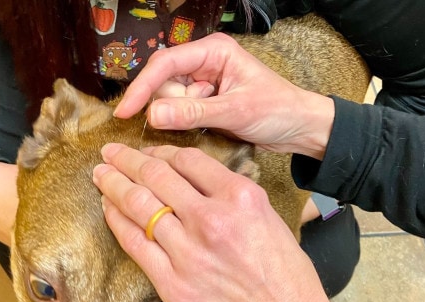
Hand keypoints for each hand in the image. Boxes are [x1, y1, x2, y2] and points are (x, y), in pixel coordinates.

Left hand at [92, 143, 359, 301]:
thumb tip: (197, 184)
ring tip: (101, 174)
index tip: (148, 151)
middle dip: (127, 160)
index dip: (160, 151)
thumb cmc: (288, 279)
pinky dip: (117, 221)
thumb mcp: (270, 220)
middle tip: (111, 152)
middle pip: (156, 176)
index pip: (188, 160)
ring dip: (113, 185)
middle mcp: (212, 219)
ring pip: (138, 205)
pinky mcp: (172, 284)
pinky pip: (134, 243)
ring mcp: (189, 253)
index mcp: (242, 197)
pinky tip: (109, 208)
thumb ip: (233, 198)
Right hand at [114, 33, 334, 159]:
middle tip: (205, 115)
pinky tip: (210, 125)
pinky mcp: (206, 101)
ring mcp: (204, 82)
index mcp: (214, 51)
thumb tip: (152, 116)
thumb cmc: (278, 110)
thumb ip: (193, 114)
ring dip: (184, 115)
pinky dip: (187, 122)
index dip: (142, 87)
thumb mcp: (236, 111)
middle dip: (174, 105)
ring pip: (170, 100)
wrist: (300, 127)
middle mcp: (205, 62)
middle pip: (164, 82)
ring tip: (216, 120)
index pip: (166, 64)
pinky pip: (181, 111)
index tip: (125, 111)